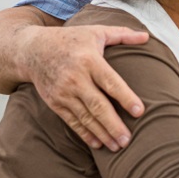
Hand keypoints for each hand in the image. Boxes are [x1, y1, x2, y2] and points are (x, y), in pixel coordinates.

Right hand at [19, 24, 148, 150]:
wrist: (31, 50)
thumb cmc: (70, 39)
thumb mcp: (95, 31)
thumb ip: (122, 34)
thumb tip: (147, 36)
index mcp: (89, 60)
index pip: (110, 82)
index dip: (125, 97)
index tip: (140, 111)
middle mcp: (75, 78)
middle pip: (98, 105)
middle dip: (114, 124)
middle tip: (128, 140)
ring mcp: (63, 92)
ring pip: (86, 117)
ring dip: (102, 133)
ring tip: (118, 146)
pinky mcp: (55, 102)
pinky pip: (72, 121)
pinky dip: (85, 134)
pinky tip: (98, 144)